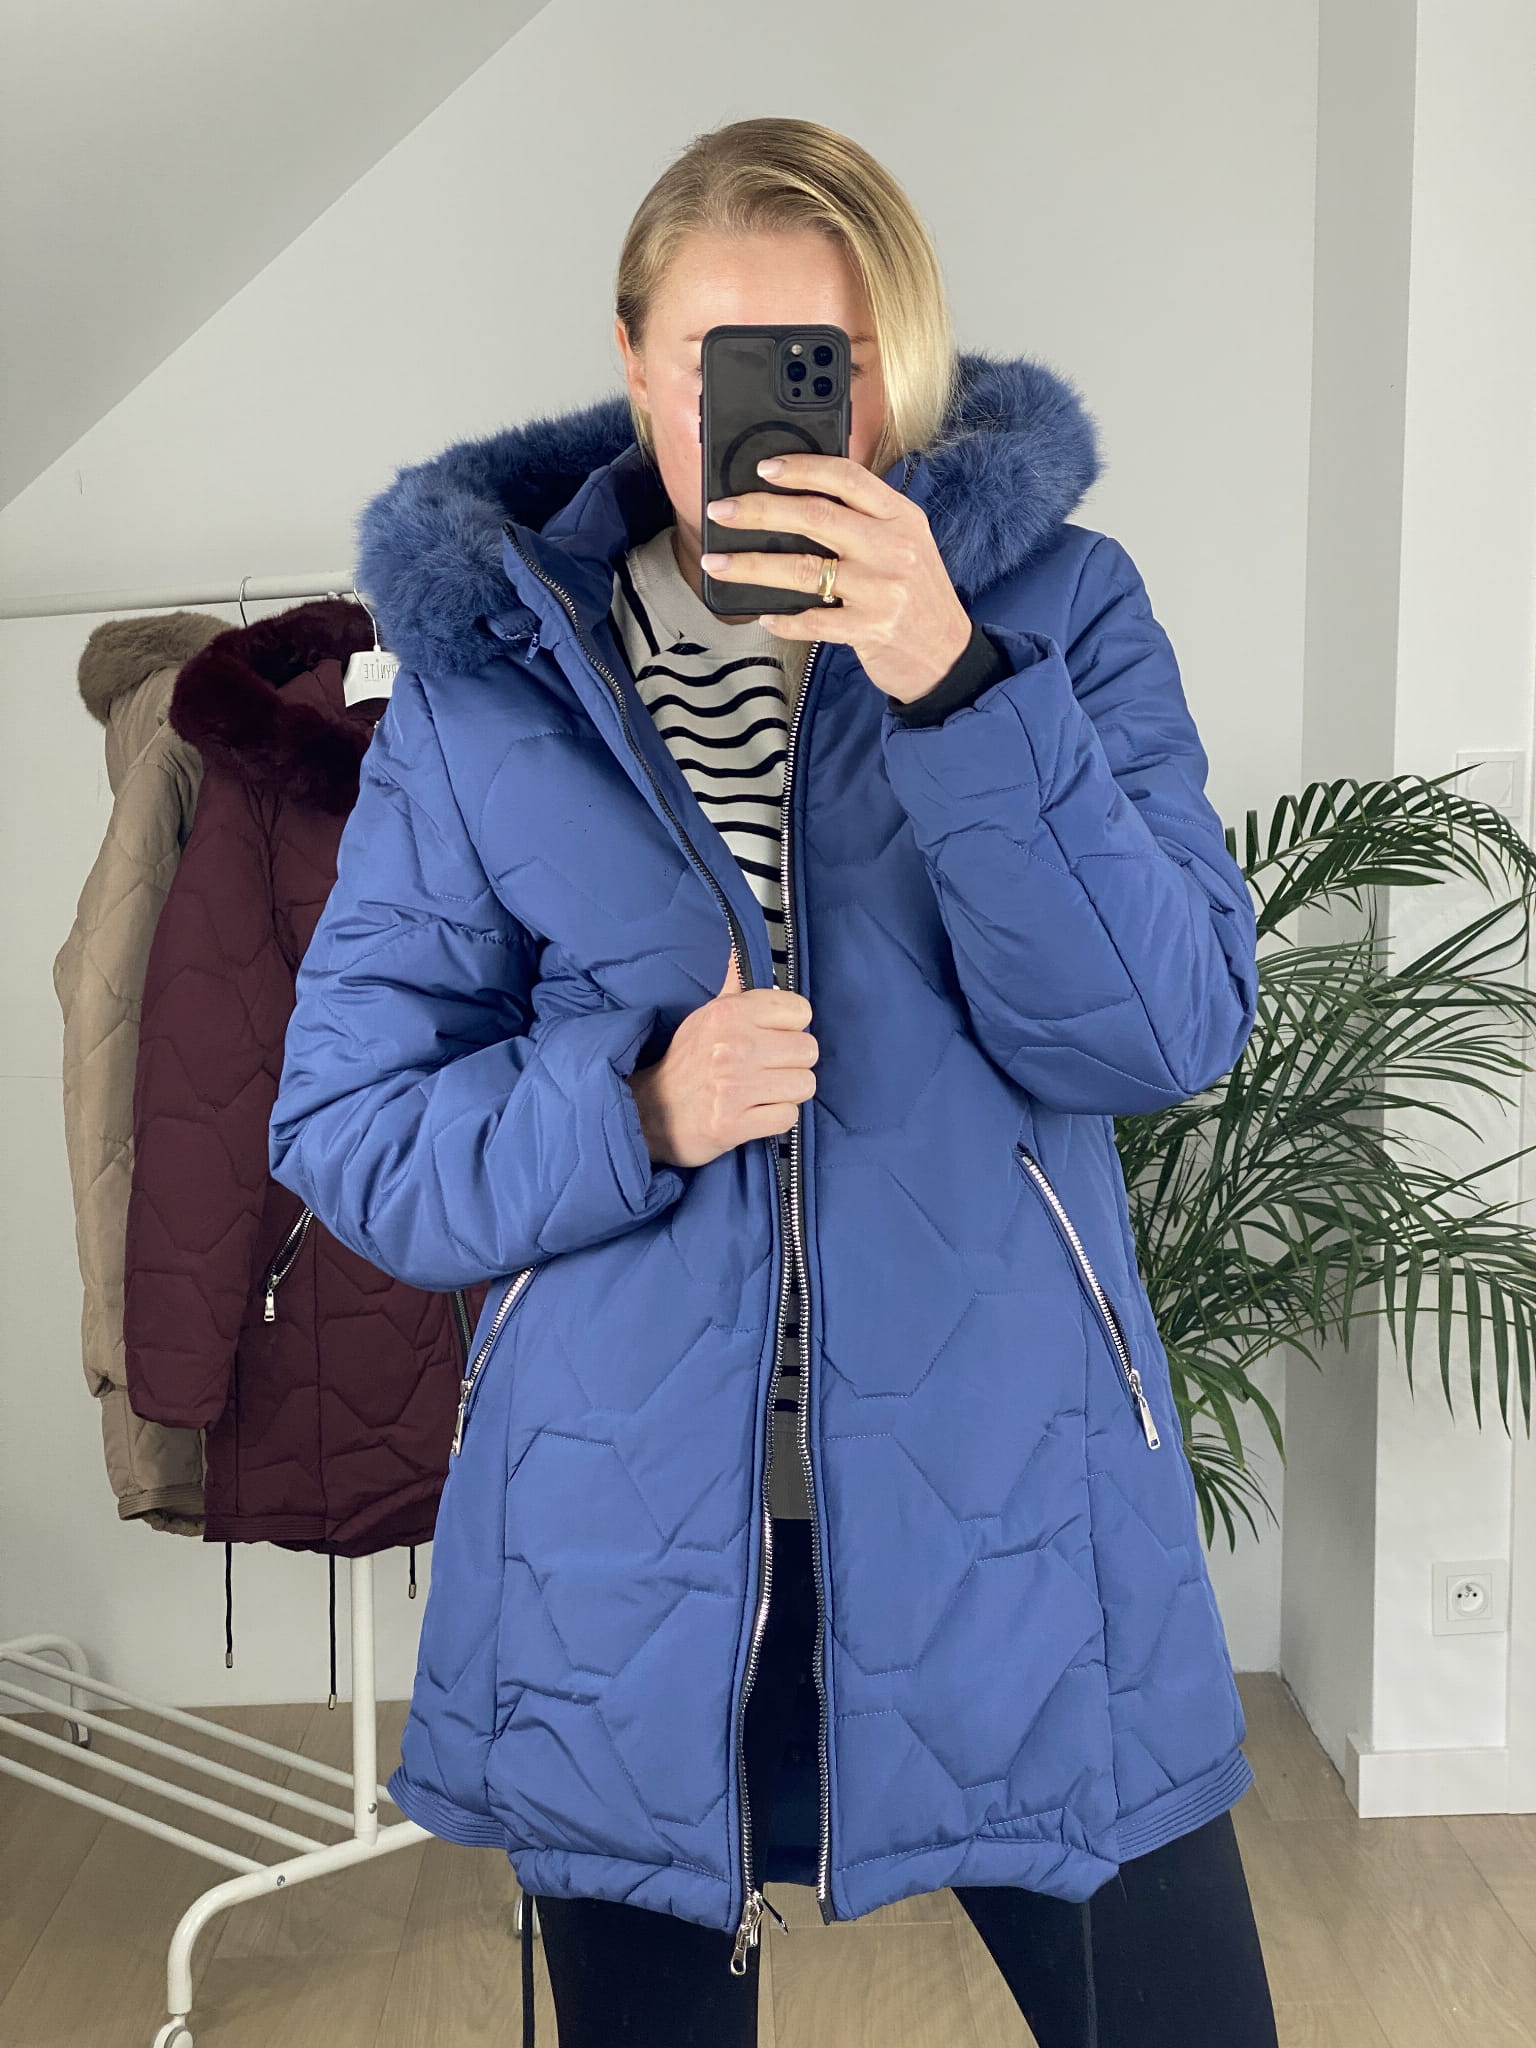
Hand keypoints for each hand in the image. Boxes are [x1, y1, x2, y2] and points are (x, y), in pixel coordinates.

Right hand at [626, 956, 818, 1168]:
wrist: (648, 1112)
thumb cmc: (686, 1062)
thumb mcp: (705, 1016)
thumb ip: (732, 985)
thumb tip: (738, 948)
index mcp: (729, 1013)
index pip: (801, 1011)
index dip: (791, 1027)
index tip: (773, 1037)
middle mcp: (733, 1046)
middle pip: (809, 1050)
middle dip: (793, 1063)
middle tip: (769, 1069)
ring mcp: (734, 1087)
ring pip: (804, 1085)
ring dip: (787, 1093)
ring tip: (763, 1091)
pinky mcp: (734, 1124)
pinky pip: (788, 1117)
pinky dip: (775, 1119)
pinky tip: (755, 1112)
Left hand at [700, 451, 973, 702]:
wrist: (947, 656)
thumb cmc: (918, 596)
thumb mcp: (908, 544)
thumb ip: (867, 520)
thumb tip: (801, 500)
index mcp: (900, 517)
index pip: (848, 478)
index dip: (802, 468)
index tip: (763, 468)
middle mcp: (892, 548)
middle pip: (815, 517)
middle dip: (759, 511)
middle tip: (721, 512)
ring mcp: (881, 590)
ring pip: (804, 569)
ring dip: (752, 565)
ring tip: (718, 562)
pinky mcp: (870, 630)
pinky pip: (813, 620)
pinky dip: (783, 619)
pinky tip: (764, 615)